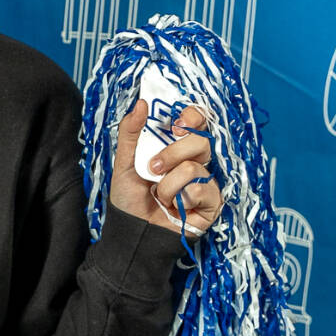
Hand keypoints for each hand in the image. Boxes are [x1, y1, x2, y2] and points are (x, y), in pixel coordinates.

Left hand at [109, 100, 221, 237]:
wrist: (132, 231)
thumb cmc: (129, 198)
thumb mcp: (124, 162)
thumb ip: (131, 132)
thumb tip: (141, 103)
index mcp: (176, 146)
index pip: (196, 121)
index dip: (192, 116)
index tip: (176, 124)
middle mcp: (194, 161)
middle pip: (200, 140)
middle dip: (172, 154)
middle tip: (153, 168)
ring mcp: (204, 181)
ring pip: (196, 167)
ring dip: (169, 184)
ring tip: (159, 196)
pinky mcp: (212, 202)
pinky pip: (203, 189)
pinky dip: (182, 199)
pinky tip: (175, 208)